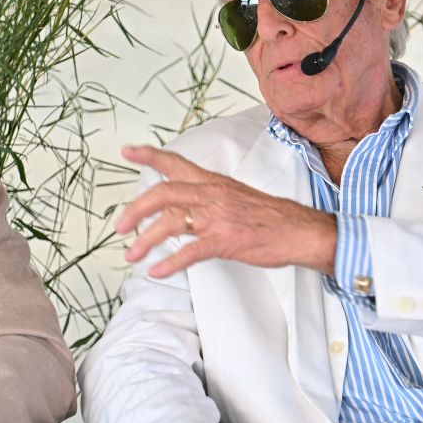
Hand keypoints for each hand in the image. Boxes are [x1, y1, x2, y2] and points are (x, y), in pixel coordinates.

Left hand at [117, 145, 337, 279]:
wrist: (301, 231)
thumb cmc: (271, 218)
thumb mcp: (236, 197)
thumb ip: (208, 199)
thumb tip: (181, 209)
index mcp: (214, 182)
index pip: (176, 163)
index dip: (150, 156)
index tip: (128, 151)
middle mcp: (212, 195)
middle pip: (163, 193)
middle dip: (136, 210)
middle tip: (121, 226)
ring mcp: (217, 217)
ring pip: (170, 223)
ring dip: (146, 241)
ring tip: (132, 256)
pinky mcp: (224, 240)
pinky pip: (189, 252)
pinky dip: (169, 263)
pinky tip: (157, 271)